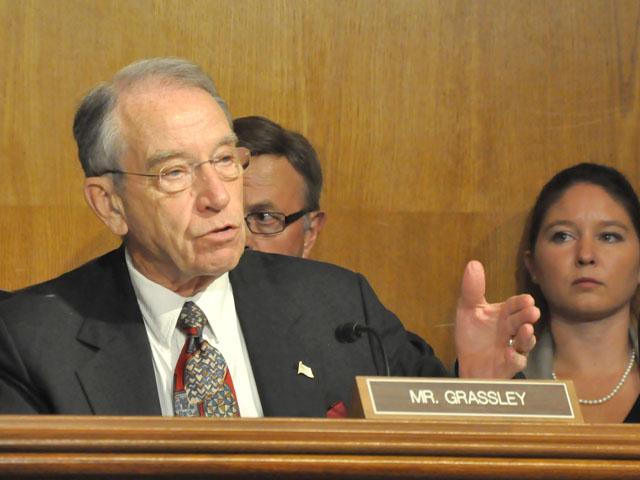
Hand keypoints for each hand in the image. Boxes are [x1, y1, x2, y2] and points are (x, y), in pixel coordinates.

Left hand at [455, 260, 538, 377]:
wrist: (468, 363)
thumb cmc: (473, 335)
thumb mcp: (468, 310)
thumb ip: (472, 290)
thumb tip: (473, 263)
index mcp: (503, 315)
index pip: (514, 305)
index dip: (520, 303)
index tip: (527, 299)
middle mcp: (511, 330)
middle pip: (521, 321)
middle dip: (527, 317)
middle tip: (532, 311)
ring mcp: (512, 348)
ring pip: (524, 342)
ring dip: (526, 337)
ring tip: (527, 330)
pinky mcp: (508, 365)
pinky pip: (515, 363)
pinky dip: (515, 358)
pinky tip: (511, 354)